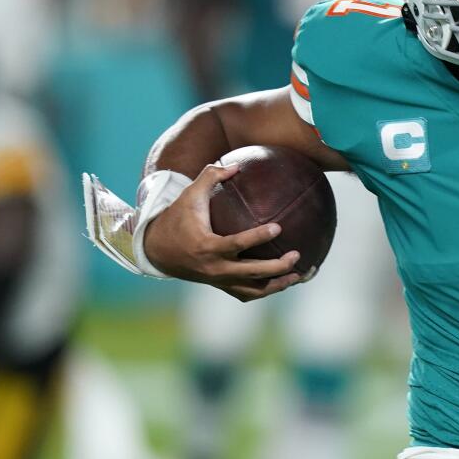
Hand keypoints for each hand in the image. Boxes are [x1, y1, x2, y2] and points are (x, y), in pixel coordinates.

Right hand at [144, 163, 302, 300]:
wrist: (157, 250)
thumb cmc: (177, 218)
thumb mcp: (189, 195)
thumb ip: (210, 176)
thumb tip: (237, 165)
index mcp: (207, 246)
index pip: (236, 244)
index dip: (257, 237)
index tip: (278, 227)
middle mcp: (214, 268)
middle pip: (251, 273)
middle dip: (276, 268)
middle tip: (297, 255)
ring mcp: (218, 280)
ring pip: (253, 290)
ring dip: (278, 285)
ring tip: (300, 274)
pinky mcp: (221, 286)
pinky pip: (247, 293)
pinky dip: (266, 289)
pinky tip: (285, 281)